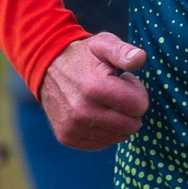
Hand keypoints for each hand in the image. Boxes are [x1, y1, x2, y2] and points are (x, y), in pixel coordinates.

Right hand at [39, 31, 147, 149]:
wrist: (46, 67)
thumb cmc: (82, 56)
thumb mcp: (103, 44)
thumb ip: (123, 51)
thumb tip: (141, 58)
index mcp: (95, 87)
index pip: (139, 106)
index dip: (138, 92)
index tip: (125, 81)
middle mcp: (82, 111)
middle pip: (131, 126)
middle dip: (131, 110)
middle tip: (117, 94)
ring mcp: (73, 127)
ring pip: (118, 137)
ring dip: (118, 121)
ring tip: (106, 102)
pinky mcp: (67, 137)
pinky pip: (102, 144)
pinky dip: (105, 131)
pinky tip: (96, 113)